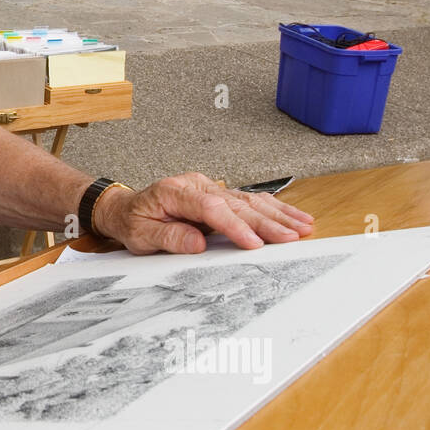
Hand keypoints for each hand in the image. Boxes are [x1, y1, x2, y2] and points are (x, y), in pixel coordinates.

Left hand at [93, 172, 313, 254]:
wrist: (125, 209)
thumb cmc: (133, 222)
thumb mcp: (141, 236)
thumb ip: (169, 238)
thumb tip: (197, 243)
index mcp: (174, 192)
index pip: (211, 208)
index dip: (234, 226)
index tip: (253, 243)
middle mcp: (195, 185)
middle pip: (236, 203)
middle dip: (267, 221)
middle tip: (292, 236)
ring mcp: (208, 187)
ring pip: (248, 200)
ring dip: (277, 214)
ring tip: (303, 226)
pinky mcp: (217, 194)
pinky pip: (248, 201)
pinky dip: (272, 210)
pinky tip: (292, 217)